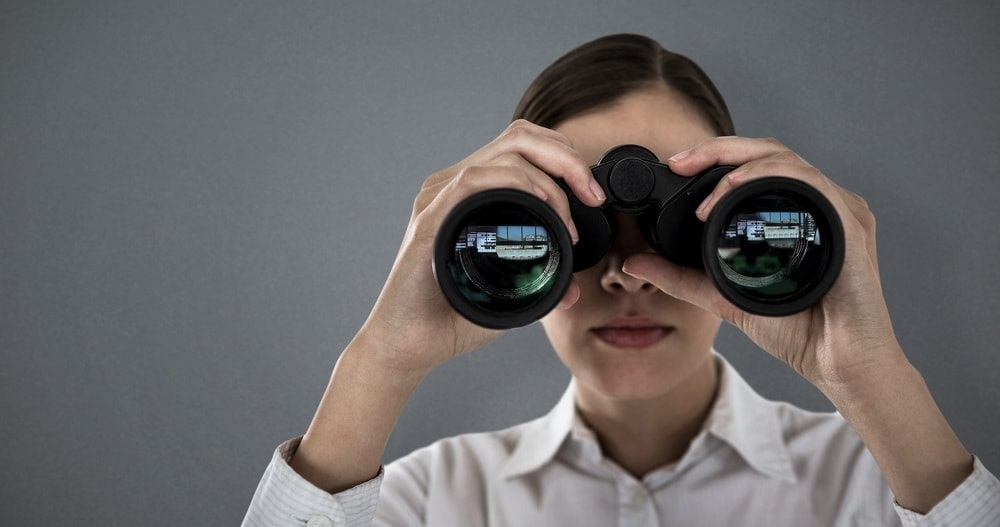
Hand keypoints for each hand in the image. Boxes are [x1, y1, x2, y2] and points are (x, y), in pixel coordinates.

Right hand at [359, 120, 603, 373]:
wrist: (407, 345)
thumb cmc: (450, 319)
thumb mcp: (508, 297)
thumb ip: (539, 286)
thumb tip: (573, 290)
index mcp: (471, 194)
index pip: (523, 147)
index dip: (565, 159)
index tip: (593, 197)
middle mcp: (454, 186)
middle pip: (521, 136)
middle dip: (568, 158)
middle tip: (593, 196)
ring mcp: (440, 197)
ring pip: (506, 150)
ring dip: (552, 175)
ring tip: (573, 213)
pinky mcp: (431, 217)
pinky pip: (475, 179)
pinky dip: (517, 182)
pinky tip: (541, 204)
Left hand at [621, 136, 903, 388]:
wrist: (838, 363)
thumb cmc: (797, 331)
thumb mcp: (722, 297)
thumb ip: (680, 277)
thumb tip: (634, 262)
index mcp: (794, 212)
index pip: (753, 166)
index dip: (713, 156)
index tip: (677, 165)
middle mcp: (817, 203)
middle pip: (767, 151)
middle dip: (718, 149)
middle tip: (681, 161)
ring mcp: (837, 208)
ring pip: (785, 158)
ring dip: (739, 163)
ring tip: (705, 182)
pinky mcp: (849, 221)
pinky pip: (809, 181)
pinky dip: (769, 176)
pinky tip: (737, 188)